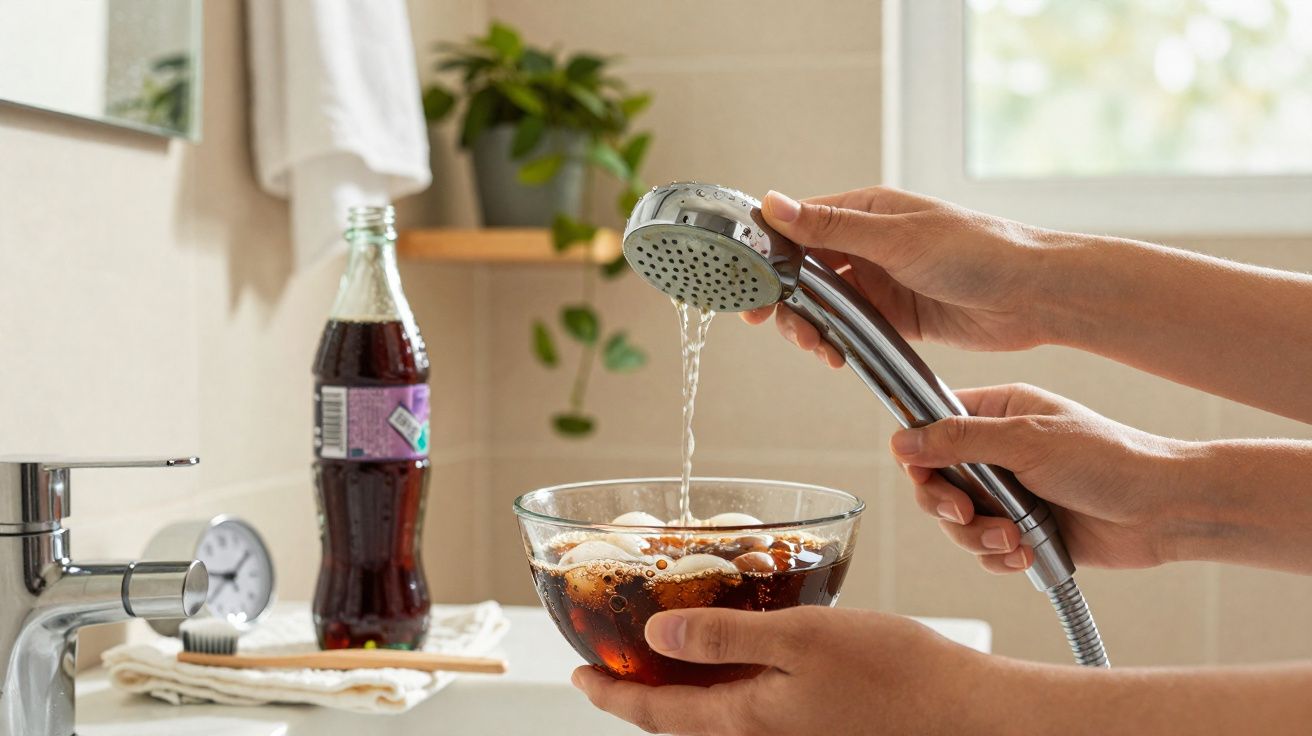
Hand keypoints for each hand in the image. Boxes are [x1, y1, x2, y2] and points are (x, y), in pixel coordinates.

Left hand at [572, 606, 1004, 735]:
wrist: (965, 715)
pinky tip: (736, 656)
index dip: (609, 694)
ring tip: (662, 656)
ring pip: (713, 716)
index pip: (655, 713)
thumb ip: (725, 635)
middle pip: (679, 721)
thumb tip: (656, 633)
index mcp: (748, 720)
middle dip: (638, 694)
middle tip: (608, 666)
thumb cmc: (897, 676)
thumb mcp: (800, 638)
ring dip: (679, 691)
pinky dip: (723, 686)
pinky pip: (749, 710)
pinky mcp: (816, 727)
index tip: (576, 675)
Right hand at [742, 187, 1076, 366]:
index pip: (797, 226)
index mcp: (865, 211)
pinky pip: (849, 329)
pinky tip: (835, 356)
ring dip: (809, 327)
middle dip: (785, 300)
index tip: (746, 284)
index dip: (766, 255)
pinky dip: (834, 342)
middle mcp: (867, 244)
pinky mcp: (894, 316)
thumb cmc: (977, 250)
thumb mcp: (896, 238)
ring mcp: (880, 282)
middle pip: (802, 272)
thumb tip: (773, 204)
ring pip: (822, 305)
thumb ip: (831, 227)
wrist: (1035, 295)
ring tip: (817, 348)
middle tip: (774, 325)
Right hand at [888, 383, 1187, 572]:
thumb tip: (901, 441)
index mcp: (998, 413)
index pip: (931, 426)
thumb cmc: (1107, 460)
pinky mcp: (1022, 530)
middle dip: (947, 506)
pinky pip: (984, 550)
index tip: (925, 476)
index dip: (919, 454)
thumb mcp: (1026, 441)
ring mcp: (1008, 494)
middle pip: (935, 482)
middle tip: (966, 514)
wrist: (1163, 510)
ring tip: (1015, 538)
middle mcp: (997, 452)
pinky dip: (999, 557)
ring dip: (978, 537)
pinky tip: (1027, 553)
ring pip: (956, 523)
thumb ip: (959, 440)